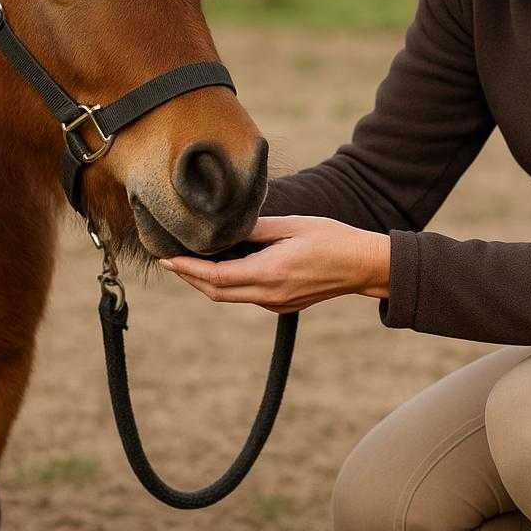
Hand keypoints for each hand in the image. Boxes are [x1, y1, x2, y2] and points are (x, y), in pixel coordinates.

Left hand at [157, 215, 389, 313]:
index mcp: (270, 273)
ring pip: (230, 297)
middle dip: (190, 278)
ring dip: (207, 282)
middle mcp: (270, 295)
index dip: (187, 269)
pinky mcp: (283, 306)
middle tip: (170, 260)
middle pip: (216, 292)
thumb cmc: (331, 238)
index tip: (167, 258)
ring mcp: (277, 304)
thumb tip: (225, 230)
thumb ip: (256, 229)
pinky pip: (246, 297)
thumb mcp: (292, 225)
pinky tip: (223, 267)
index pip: (216, 277)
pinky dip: (228, 284)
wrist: (363, 266)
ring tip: (190, 262)